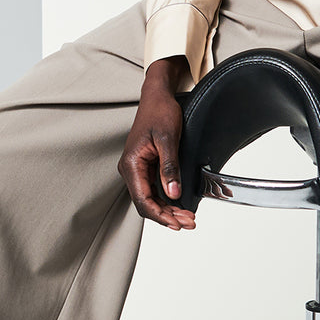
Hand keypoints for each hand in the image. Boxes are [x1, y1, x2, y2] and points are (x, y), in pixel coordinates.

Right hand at [118, 56, 196, 230]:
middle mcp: (131, 168)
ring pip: (151, 198)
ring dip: (168, 210)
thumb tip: (173, 193)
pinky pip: (154, 189)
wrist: (157, 96)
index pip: (142, 199)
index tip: (176, 223)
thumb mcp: (168, 139)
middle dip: (167, 216)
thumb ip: (169, 167)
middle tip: (188, 222)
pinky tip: (180, 205)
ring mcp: (138, 168)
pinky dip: (167, 199)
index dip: (160, 215)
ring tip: (187, 218)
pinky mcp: (146, 166)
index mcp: (131, 164)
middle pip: (146, 203)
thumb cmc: (160, 112)